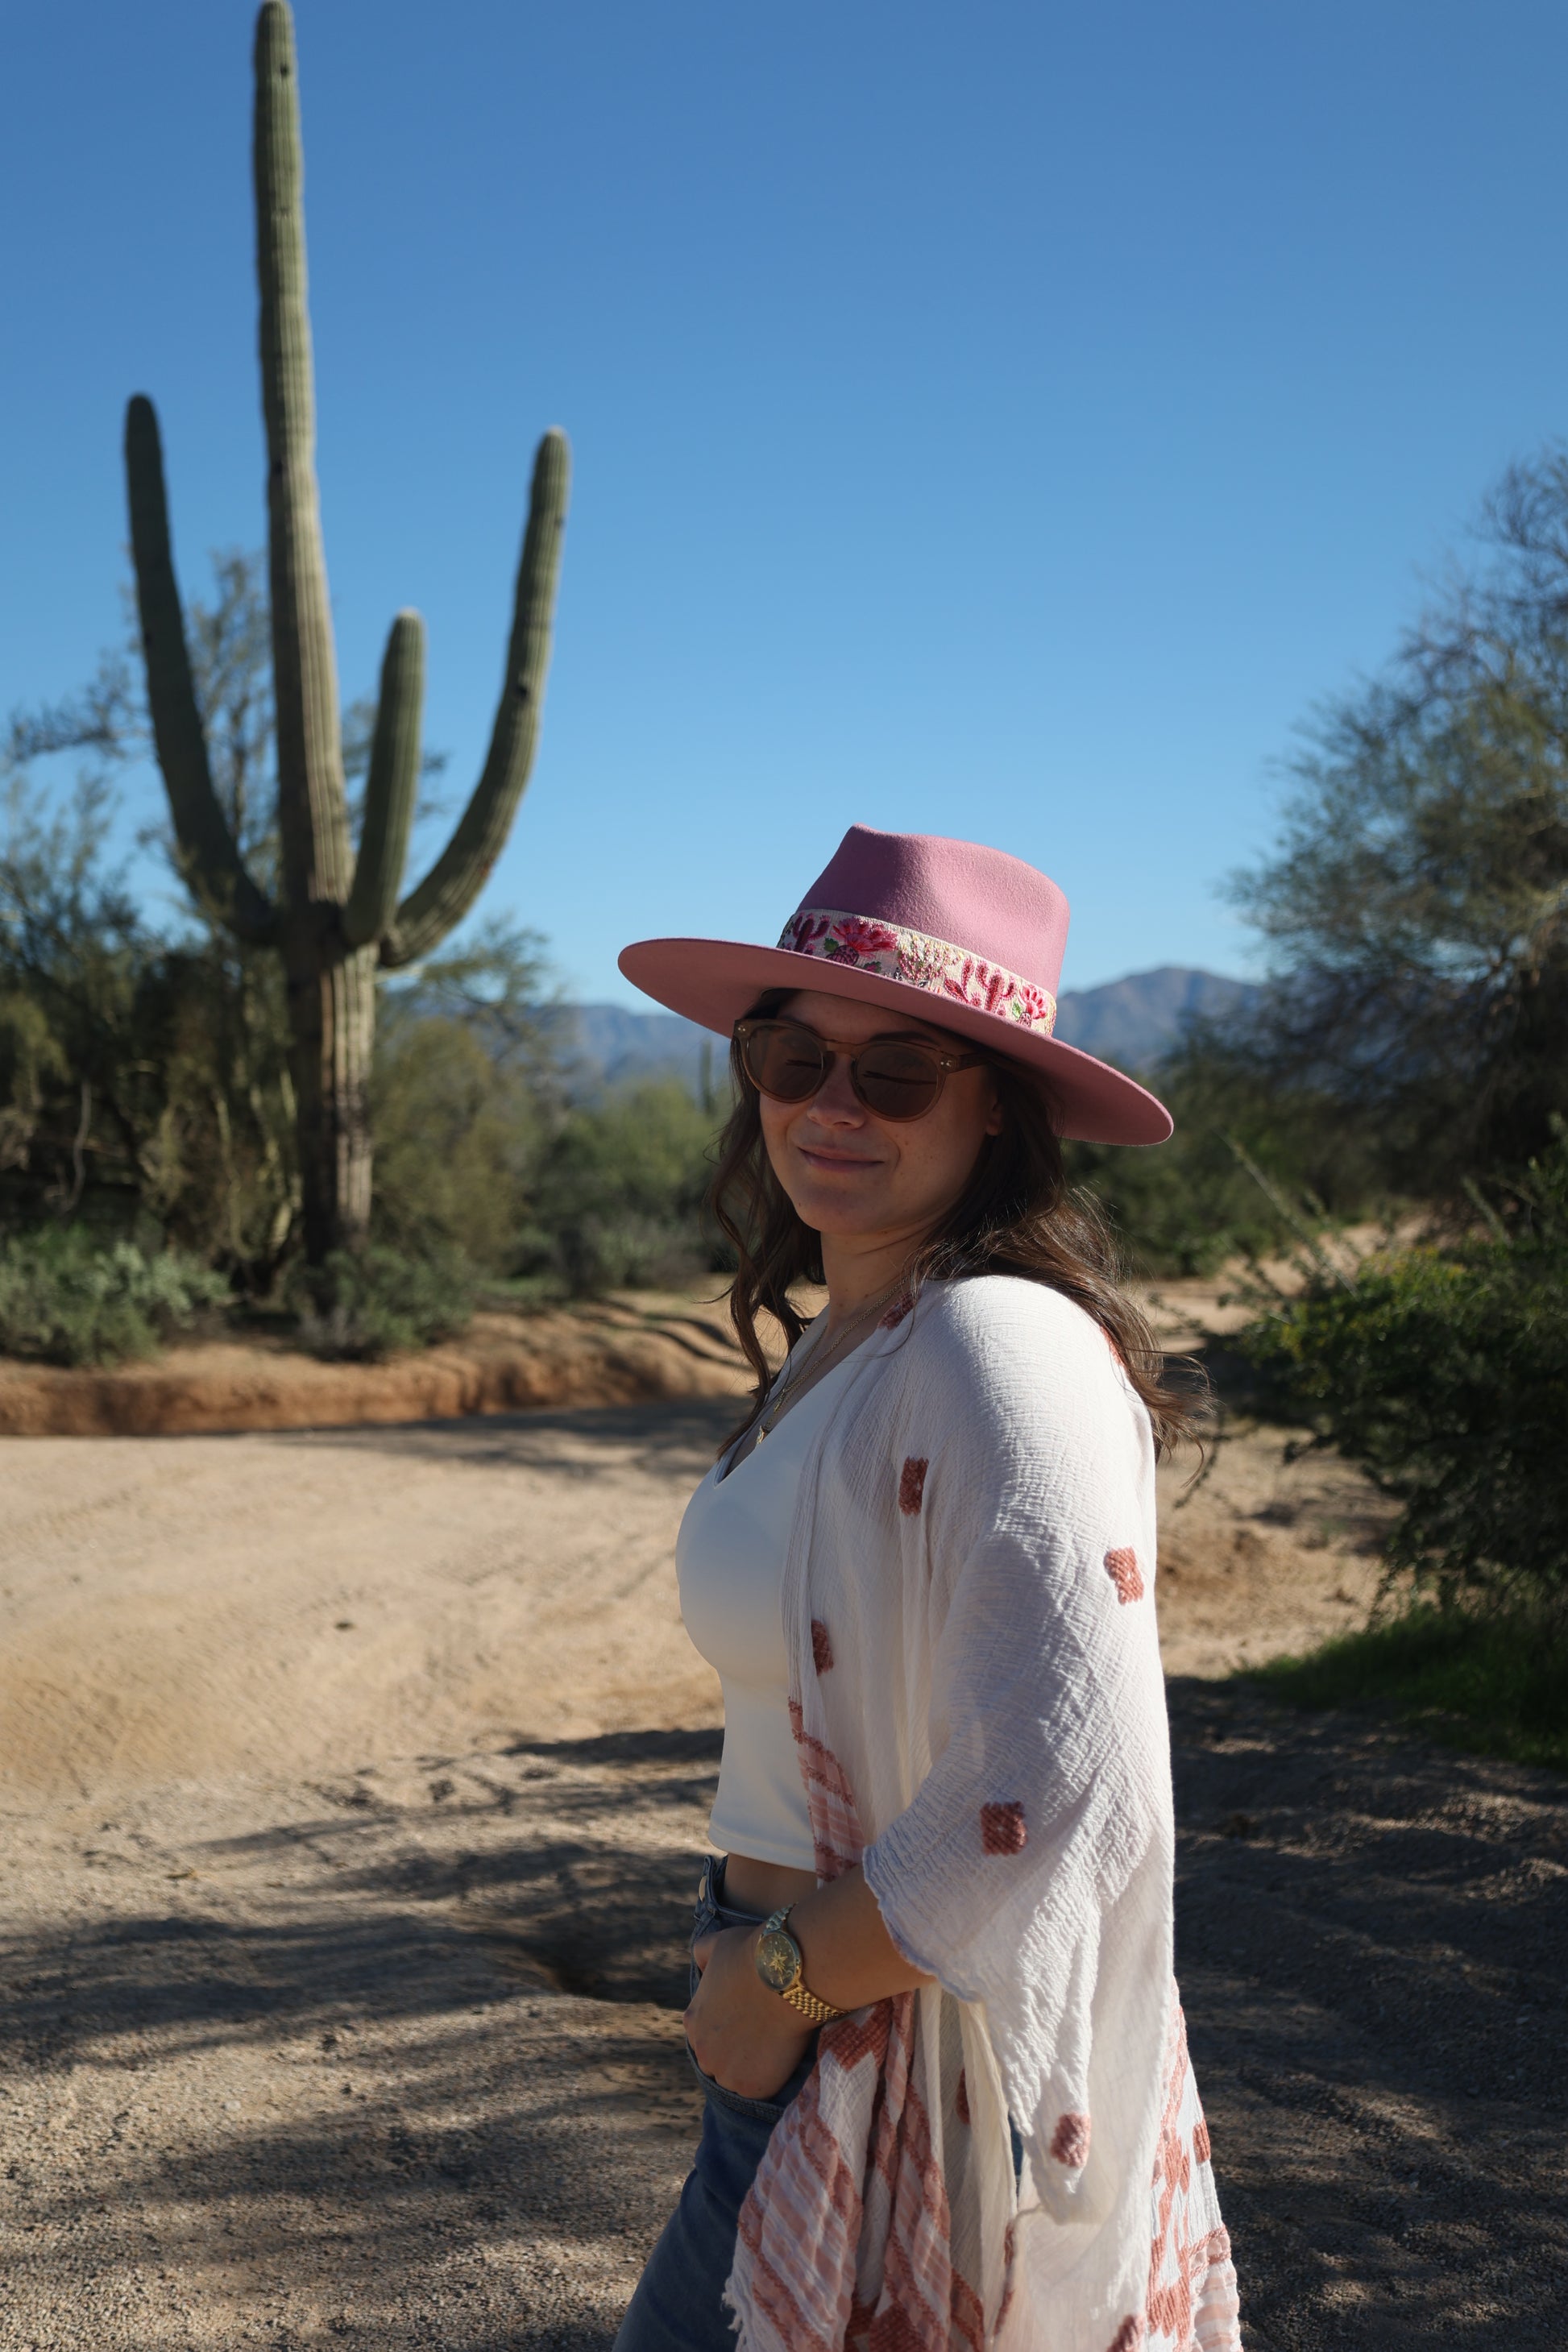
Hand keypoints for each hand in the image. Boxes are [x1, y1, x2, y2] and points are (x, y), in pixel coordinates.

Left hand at [685, 1924, 813, 2100]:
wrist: (787, 1974)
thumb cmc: (754, 1955)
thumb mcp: (719, 1943)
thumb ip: (702, 1952)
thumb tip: (701, 1964)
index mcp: (692, 2021)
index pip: (706, 2033)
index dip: (728, 2027)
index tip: (749, 2018)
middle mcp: (702, 2052)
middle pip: (718, 2060)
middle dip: (736, 2050)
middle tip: (764, 2033)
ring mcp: (726, 2074)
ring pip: (738, 2077)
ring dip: (753, 2067)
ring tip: (776, 2045)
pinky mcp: (751, 2089)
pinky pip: (761, 2089)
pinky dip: (772, 2077)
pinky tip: (784, 2056)